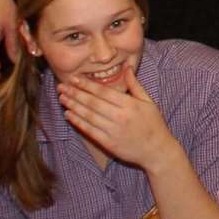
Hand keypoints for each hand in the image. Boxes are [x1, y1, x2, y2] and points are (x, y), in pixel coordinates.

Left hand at [59, 63, 174, 167]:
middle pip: (92, 103)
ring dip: (73, 106)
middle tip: (61, 86)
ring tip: (62, 98)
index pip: (103, 92)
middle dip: (75, 93)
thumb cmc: (154, 124)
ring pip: (88, 116)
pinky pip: (90, 130)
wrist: (157, 150)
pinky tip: (68, 115)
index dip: (87, 85)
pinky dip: (78, 122)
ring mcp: (113, 131)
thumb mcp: (149, 102)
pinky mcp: (108, 143)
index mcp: (130, 104)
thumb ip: (135, 85)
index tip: (75, 78)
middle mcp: (120, 117)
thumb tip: (127, 68)